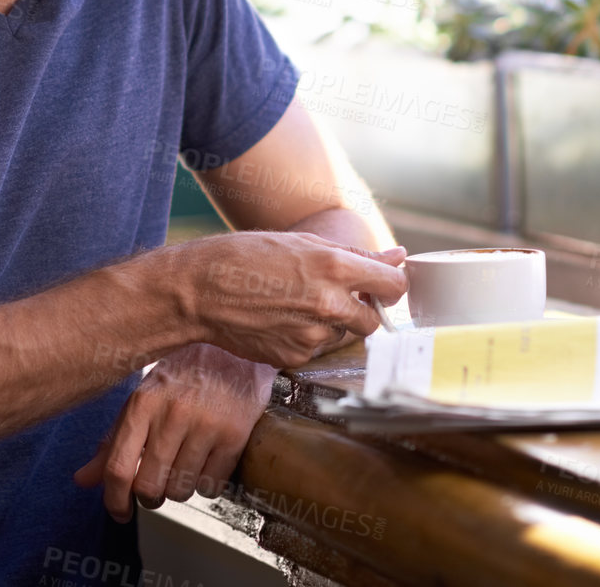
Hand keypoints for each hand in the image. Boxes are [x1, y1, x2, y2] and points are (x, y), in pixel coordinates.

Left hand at [73, 343, 274, 522]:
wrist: (234, 346)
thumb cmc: (185, 373)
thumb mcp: (144, 397)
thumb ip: (114, 440)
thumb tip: (83, 479)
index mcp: (143, 403)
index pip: (118, 467)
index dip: (115, 500)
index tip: (121, 512)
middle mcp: (173, 414)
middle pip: (149, 486)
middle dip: (151, 497)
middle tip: (158, 488)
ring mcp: (205, 424)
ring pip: (181, 490)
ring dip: (180, 489)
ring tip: (185, 467)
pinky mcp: (234, 435)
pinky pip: (211, 485)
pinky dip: (207, 484)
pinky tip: (208, 463)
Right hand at [172, 232, 406, 368]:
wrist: (200, 290)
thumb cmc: (247, 256)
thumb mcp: (304, 243)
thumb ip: (358, 257)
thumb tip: (399, 257)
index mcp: (335, 268)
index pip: (394, 286)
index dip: (390, 285)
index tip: (381, 285)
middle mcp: (329, 305)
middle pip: (374, 320)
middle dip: (361, 310)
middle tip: (333, 295)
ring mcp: (312, 335)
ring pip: (342, 335)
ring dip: (331, 323)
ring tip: (294, 303)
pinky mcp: (295, 356)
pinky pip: (316, 349)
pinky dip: (306, 337)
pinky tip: (280, 320)